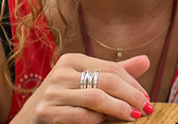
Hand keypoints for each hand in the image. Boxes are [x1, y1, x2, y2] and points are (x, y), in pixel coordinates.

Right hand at [11, 53, 151, 123]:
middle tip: (147, 109)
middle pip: (107, 81)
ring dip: (119, 110)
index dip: (133, 84)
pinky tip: (104, 123)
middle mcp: (61, 72)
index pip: (111, 68)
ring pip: (97, 98)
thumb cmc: (65, 102)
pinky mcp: (47, 112)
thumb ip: (115, 74)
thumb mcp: (88, 84)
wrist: (30, 122)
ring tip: (133, 117)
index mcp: (72, 60)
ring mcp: (52, 92)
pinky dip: (97, 121)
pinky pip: (82, 116)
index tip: (147, 99)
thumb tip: (146, 60)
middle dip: (132, 96)